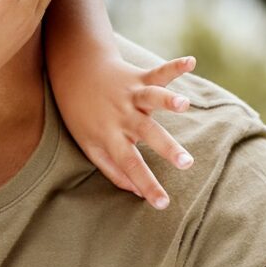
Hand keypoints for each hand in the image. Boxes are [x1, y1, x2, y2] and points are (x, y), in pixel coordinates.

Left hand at [53, 53, 196, 208]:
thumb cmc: (82, 114)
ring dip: (168, 100)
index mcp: (110, 135)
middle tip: (186, 162)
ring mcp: (131, 94)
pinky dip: (175, 67)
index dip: (146, 184)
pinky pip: (158, 72)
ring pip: (151, 98)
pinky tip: (191, 62)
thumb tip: (138, 193)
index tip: (163, 204)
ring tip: (184, 103)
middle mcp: (123, 115)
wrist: (74, 72)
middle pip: (147, 133)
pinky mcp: (138, 77)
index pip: (130, 165)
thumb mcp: (89, 145)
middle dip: (167, 147)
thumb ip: (113, 170)